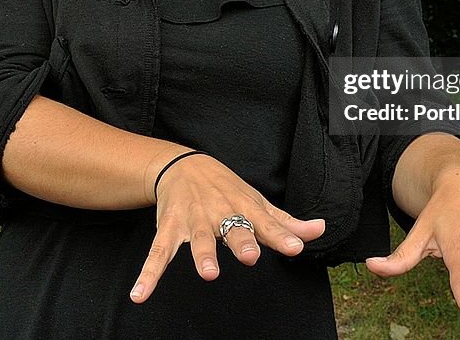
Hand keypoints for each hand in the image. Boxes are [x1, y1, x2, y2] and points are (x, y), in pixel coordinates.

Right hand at [129, 153, 325, 302]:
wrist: (184, 165)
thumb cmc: (227, 189)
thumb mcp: (257, 202)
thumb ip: (286, 222)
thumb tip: (319, 230)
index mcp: (244, 207)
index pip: (266, 222)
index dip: (281, 235)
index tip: (294, 247)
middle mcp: (220, 213)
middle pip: (233, 227)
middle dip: (241, 240)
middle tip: (250, 255)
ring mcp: (193, 221)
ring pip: (199, 239)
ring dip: (203, 255)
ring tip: (208, 273)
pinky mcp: (169, 229)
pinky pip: (158, 253)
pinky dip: (148, 274)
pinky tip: (139, 295)